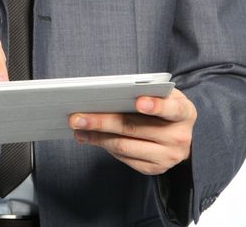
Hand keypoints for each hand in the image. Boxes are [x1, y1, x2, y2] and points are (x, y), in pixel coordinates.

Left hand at [69, 88, 196, 174]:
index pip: (172, 109)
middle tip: (77, 117)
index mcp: (184, 113)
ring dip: (96, 136)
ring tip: (77, 128)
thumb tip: (106, 95)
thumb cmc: (166, 109)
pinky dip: (103, 146)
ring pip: (124, 146)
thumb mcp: (164, 96)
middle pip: (134, 128)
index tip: (139, 102)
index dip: (156, 106)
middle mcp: (179, 137)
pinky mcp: (154, 168)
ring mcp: (167, 157)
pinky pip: (123, 158)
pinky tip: (90, 137)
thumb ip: (145, 93)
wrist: (182, 136)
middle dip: (102, 121)